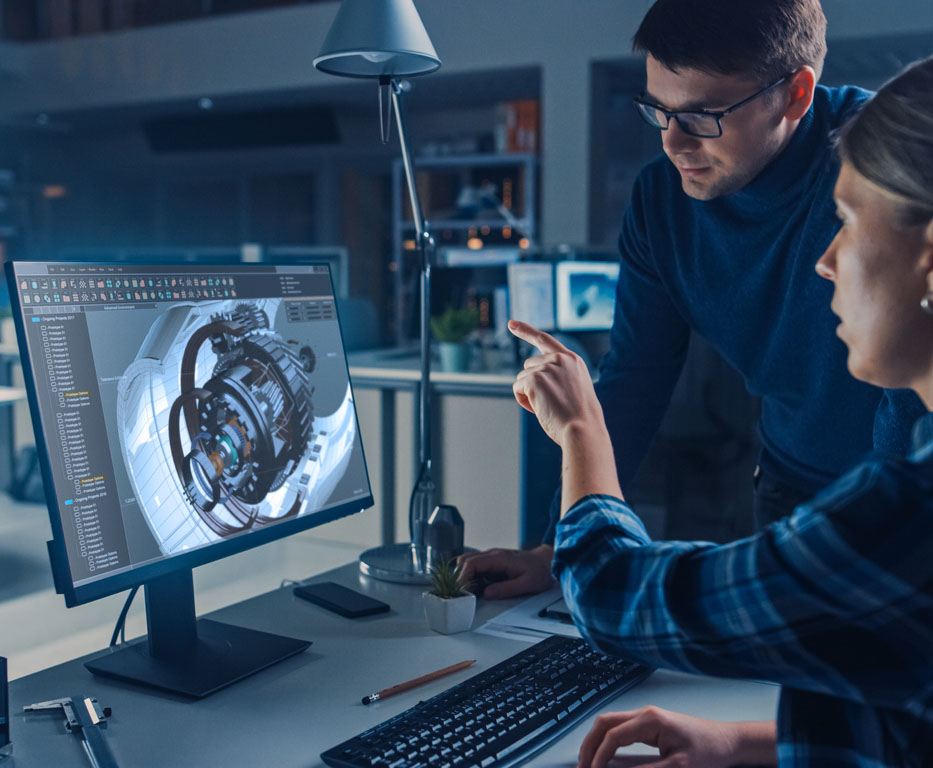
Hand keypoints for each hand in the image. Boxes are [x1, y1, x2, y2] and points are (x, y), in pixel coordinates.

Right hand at [457, 544, 554, 599]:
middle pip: (466, 562)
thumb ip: (506, 589)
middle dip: (462, 578)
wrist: (548, 561)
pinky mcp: (493, 561)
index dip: (463, 578)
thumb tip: (486, 594)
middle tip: (465, 594)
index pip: (471, 564)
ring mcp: (492, 557)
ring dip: (467, 577)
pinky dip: (473, 576)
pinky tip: (479, 587)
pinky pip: (476, 566)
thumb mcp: (526, 584)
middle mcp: (493, 555)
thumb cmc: (540, 571)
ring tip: (472, 592)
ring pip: (469, 562)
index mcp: (499, 558)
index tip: (462, 592)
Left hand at [509, 320, 605, 448]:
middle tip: (551, 403)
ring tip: (549, 407)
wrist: (583, 429)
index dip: (526, 331)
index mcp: (572, 360)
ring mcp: (547, 367)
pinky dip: (524, 401)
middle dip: (532, 383)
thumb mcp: (574, 390)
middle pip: (529, 365)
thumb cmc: (579, 418)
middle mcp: (560, 359)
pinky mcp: (535, 378)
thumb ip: (558, 377)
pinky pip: (517, 388)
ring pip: (522, 378)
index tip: (510, 324)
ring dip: (529, 394)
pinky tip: (540, 408)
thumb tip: (530, 380)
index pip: (545, 340)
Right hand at [578, 707, 776, 767]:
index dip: (599, 756)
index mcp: (650, 720)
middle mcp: (644, 713)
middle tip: (581, 767)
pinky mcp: (648, 723)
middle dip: (589, 745)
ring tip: (588, 763)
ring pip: (608, 723)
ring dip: (595, 741)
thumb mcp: (678, 767)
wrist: (727, 741)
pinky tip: (604, 756)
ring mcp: (645, 716)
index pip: (613, 736)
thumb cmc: (708, 751)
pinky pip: (619, 727)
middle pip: (604, 723)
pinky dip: (606, 741)